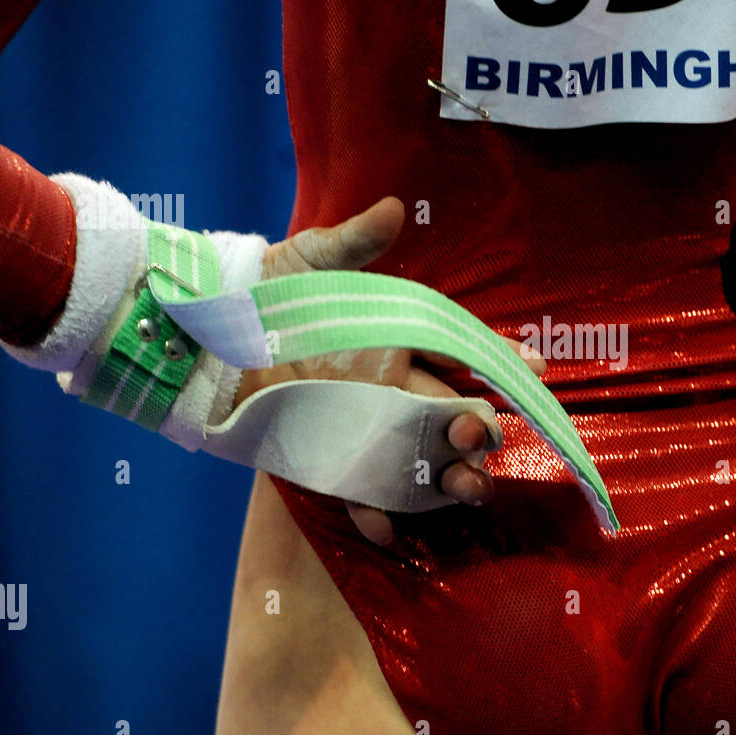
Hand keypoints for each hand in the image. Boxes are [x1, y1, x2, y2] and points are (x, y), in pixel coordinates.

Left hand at [234, 196, 544, 542]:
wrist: (200, 333)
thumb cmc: (259, 289)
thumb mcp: (308, 259)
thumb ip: (353, 241)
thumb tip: (393, 207)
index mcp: (397, 338)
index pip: (460, 350)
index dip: (498, 360)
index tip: (535, 370)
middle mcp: (388, 385)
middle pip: (450, 414)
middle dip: (478, 430)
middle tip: (487, 439)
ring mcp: (360, 424)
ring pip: (419, 458)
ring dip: (446, 477)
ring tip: (466, 490)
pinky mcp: (326, 455)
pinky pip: (359, 491)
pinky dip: (375, 512)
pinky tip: (388, 527)